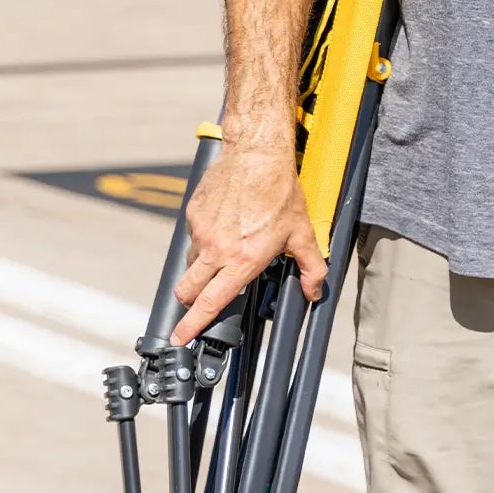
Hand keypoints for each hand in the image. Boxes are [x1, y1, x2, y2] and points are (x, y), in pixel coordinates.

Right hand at [170, 139, 325, 342]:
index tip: (179, 338)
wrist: (257, 155)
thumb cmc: (281, 192)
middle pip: (187, 290)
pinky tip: (225, 223)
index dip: (193, 324)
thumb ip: (311, 268)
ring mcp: (201, 231)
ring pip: (190, 262)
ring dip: (202, 266)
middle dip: (189, 302)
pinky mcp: (193, 214)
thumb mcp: (303, 233)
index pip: (210, 302)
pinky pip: (193, 235)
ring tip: (227, 248)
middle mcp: (217, 250)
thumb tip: (313, 293)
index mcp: (243, 260)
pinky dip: (205, 237)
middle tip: (197, 302)